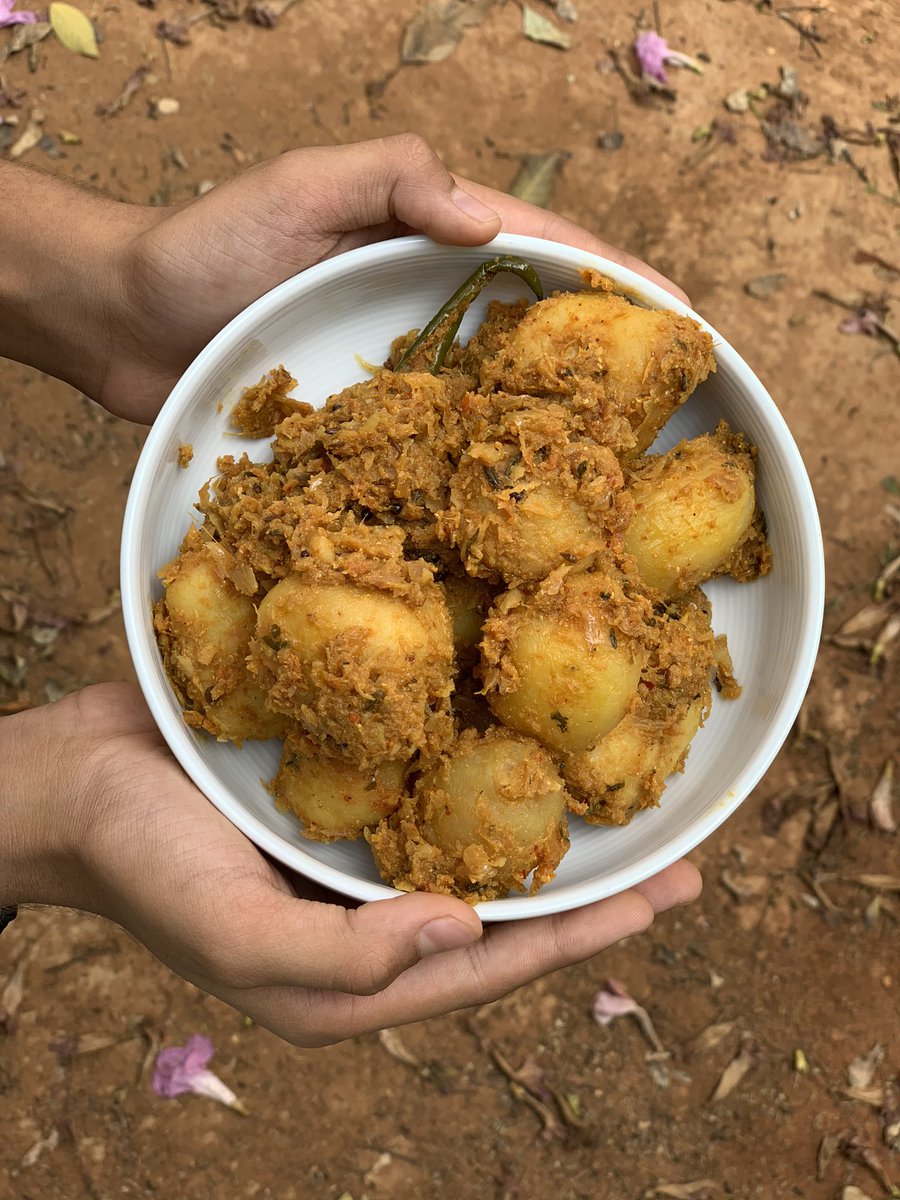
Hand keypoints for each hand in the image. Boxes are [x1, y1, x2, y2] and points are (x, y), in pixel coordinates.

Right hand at [4, 683, 699, 1046]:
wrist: (75, 778)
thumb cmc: (144, 863)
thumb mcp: (238, 933)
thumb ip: (347, 955)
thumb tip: (466, 933)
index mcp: (349, 976)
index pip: (491, 964)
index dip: (580, 937)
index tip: (662, 901)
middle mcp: (367, 918)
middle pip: (502, 911)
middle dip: (591, 894)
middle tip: (682, 864)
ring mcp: (356, 854)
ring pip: (475, 848)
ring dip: (549, 833)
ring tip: (625, 810)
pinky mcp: (340, 794)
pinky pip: (430, 792)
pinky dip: (485, 778)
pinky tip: (526, 750)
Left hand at [98, 134, 688, 420]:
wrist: (127, 325)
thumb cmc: (206, 248)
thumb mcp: (299, 187)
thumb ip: (391, 179)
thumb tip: (486, 221)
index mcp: (427, 239)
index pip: (547, 254)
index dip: (621, 285)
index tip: (686, 322)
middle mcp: (428, 308)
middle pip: (540, 328)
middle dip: (614, 357)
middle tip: (683, 401)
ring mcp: (402, 372)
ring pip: (502, 392)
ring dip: (563, 421)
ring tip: (626, 462)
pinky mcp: (369, 426)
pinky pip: (442, 444)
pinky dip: (487, 467)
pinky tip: (522, 505)